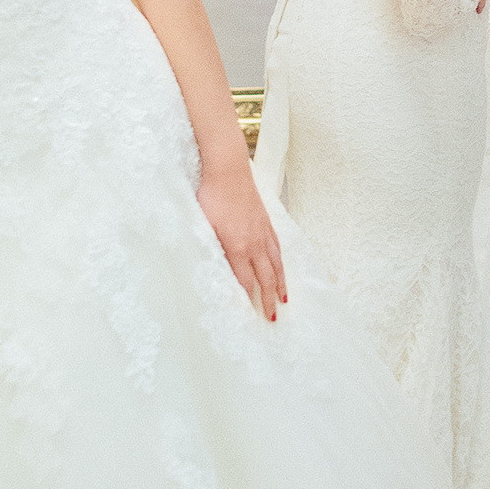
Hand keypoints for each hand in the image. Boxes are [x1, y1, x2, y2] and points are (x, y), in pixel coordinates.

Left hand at [198, 163, 286, 321]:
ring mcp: (263, 232)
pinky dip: (280, 262)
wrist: (227, 170)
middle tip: (273, 318)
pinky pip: (277, 248)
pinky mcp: (266, 222)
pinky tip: (281, 266)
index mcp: (237, 247)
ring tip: (284, 298)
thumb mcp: (205, 226)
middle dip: (268, 299)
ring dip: (280, 284)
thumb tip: (214, 268)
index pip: (244, 281)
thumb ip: (212, 249)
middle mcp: (254, 243)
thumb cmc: (212, 196)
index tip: (252, 315)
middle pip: (265, 278)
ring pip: (275, 264)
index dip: (249, 299)